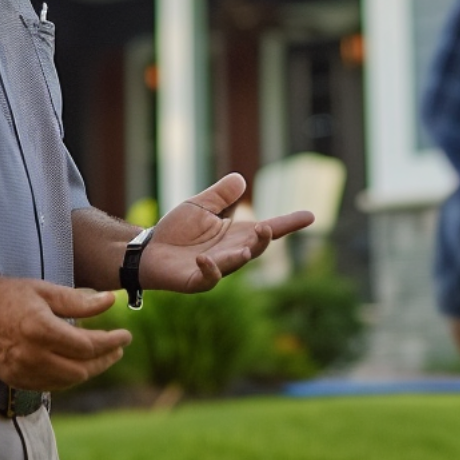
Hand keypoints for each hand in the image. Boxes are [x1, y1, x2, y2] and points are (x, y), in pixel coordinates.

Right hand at [0, 276, 130, 391]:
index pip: (88, 346)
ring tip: (101, 356)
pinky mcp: (14, 380)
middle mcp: (32, 356)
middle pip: (82, 369)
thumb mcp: (43, 290)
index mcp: (40, 330)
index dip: (111, 342)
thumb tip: (110, 301)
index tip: (125, 335)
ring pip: (68, 381)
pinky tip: (75, 364)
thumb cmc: (3, 295)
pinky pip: (50, 385)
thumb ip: (78, 301)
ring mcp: (22, 372)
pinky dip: (68, 377)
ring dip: (89, 370)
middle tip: (118, 348)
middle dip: (105, 359)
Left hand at [140, 173, 315, 292]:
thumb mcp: (200, 206)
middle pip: (255, 248)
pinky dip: (210, 270)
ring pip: (234, 264)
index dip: (288, 223)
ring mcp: (215, 269)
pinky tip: (204, 259)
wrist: (148, 251)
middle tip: (266, 229)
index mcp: (235, 235)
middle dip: (262, 241)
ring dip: (240, 257)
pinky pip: (207, 278)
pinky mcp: (196, 280)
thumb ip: (220, 195)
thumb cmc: (177, 230)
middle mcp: (230, 253)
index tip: (310, 215)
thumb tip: (240, 178)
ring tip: (245, 249)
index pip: (267, 230)